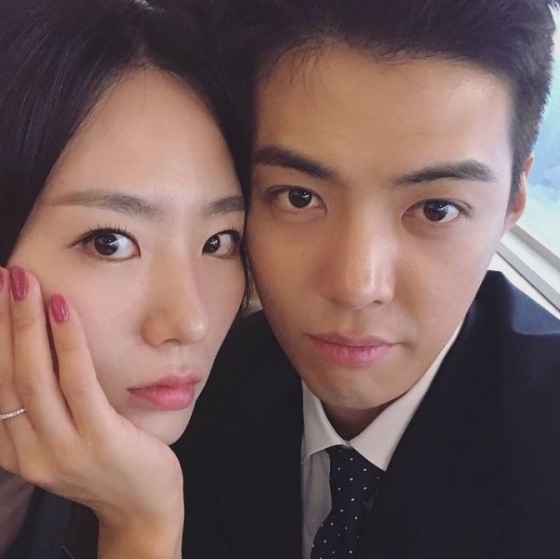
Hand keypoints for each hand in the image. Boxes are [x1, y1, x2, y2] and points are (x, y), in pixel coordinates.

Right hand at [0, 266, 182, 557]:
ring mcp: (62, 449)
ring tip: (25, 282)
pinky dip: (68, 342)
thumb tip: (30, 351)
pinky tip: (64, 309)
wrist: (143, 506)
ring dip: (26, 323)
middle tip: (3, 276)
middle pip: (5, 375)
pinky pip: (78, 383)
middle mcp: (29, 452)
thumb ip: (41, 406)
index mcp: (15, 448)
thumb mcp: (63, 437)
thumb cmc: (108, 460)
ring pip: (34, 376)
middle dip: (1, 321)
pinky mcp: (99, 440)